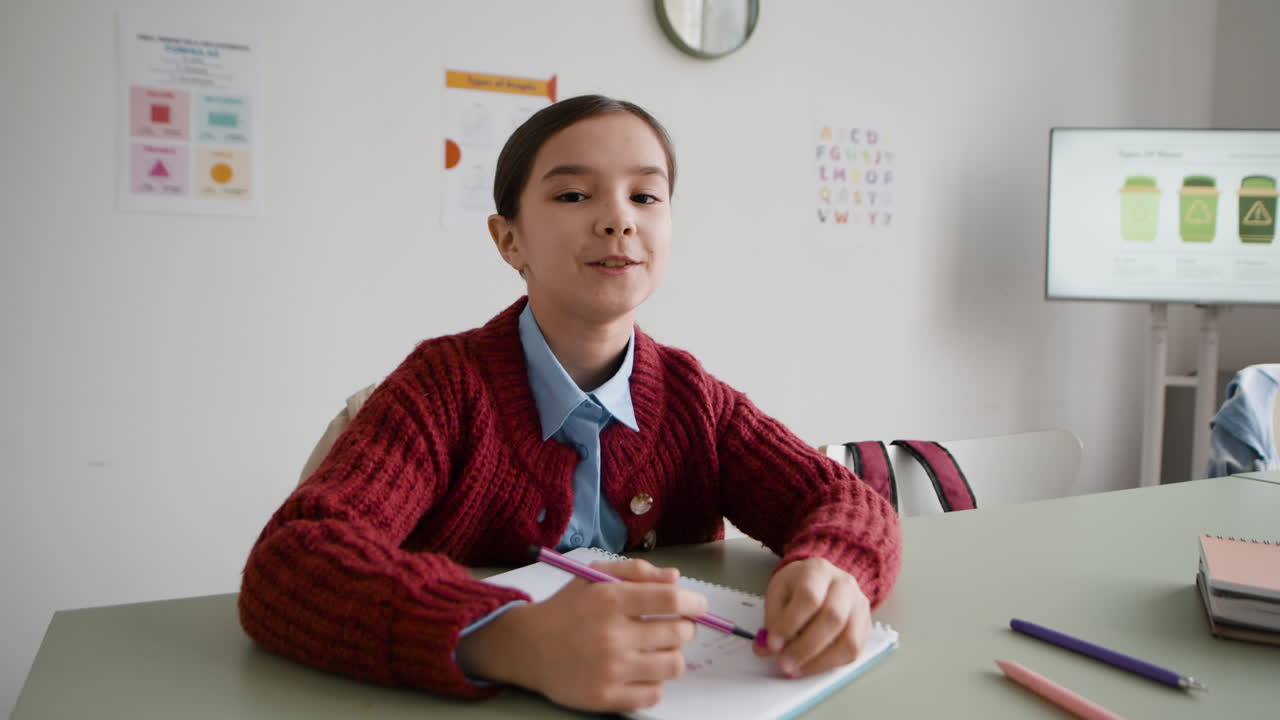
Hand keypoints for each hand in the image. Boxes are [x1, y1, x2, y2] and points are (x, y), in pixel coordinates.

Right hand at [456, 559, 706, 711]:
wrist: (526, 647)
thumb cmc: (566, 608)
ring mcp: (609, 669)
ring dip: (673, 656)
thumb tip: (676, 579)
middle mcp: (611, 634)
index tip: (698, 606)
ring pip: (673, 666)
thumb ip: (637, 571)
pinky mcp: (605, 697)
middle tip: (676, 627)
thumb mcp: (595, 576)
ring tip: (659, 650)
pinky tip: (642, 672)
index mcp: (610, 599)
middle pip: (678, 633)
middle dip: (685, 628)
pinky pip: (654, 694)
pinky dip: (655, 684)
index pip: (671, 599)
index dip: (694, 602)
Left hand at [751, 557, 870, 677]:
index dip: (790, 623)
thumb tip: (765, 647)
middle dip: (805, 647)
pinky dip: (831, 664)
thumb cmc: (798, 586)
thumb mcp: (778, 591)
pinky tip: (813, 665)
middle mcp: (844, 585)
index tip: (773, 643)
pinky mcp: (865, 625)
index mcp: (818, 570)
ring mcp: (859, 605)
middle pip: (832, 617)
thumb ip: (772, 618)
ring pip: (848, 639)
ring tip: (797, 669)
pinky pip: (854, 651)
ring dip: (819, 661)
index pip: (809, 596)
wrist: (823, 580)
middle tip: (784, 662)